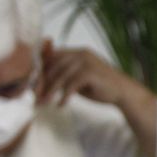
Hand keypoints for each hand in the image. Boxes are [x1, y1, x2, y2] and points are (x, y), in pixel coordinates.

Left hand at [37, 42, 153, 110]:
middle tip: (35, 97)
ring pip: (60, 76)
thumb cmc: (99, 87)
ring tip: (44, 103)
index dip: (40, 70)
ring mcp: (86, 61)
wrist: (123, 93)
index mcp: (77, 51)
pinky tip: (61, 105)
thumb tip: (40, 81)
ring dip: (50, 91)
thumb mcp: (78, 78)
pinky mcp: (90, 72)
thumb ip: (63, 75)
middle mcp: (80, 53)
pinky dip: (64, 96)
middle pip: (53, 65)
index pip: (52, 56)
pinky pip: (71, 85)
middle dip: (42, 82)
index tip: (33, 85)